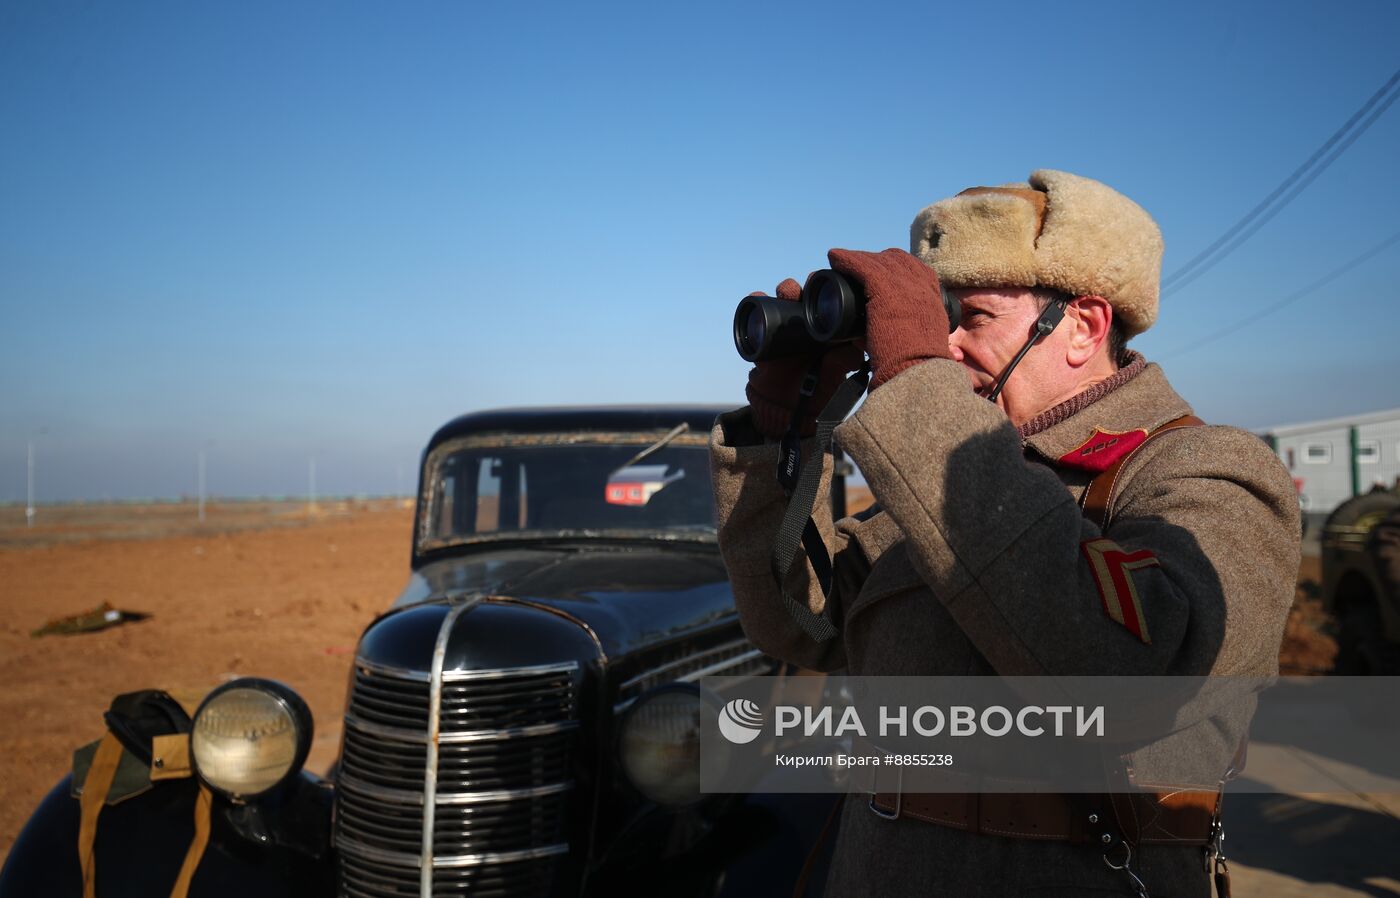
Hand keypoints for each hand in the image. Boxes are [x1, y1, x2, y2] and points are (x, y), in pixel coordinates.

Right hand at [745, 278, 864, 437]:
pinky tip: (758, 297)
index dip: (827, 288)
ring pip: (783, 298)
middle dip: (804, 286)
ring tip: (786, 292)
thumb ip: (846, 360)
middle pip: (803, 293)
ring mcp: (784, 326)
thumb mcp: (836, 374)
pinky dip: (756, 301)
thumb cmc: (818, 389)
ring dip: (785, 289)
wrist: (788, 407)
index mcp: (826, 326)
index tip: (829, 282)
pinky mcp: (764, 334)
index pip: (826, 300)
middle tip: (805, 289)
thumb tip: (855, 346)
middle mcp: (805, 321)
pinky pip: (757, 313)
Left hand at [826, 248, 950, 389]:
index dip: (896, 268)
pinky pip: (862, 266)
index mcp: (933, 298)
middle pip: (896, 261)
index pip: (915, 270)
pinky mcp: (883, 287)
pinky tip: (834, 257)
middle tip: (858, 266)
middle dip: (877, 261)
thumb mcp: (920, 342)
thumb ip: (906, 332)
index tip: (882, 272)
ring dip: (859, 259)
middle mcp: (921, 285)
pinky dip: (846, 260)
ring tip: (841, 259)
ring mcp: (903, 285)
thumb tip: (877, 335)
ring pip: (878, 261)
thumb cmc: (916, 367)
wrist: (917, 371)